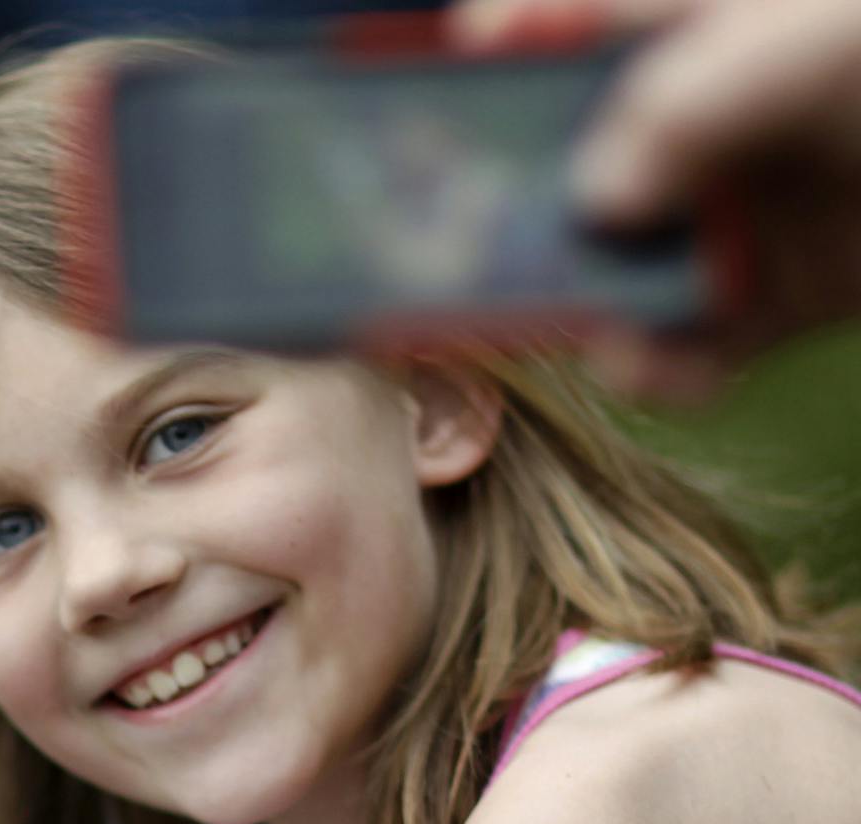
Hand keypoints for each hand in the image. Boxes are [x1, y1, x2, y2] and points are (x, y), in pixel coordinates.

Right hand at [453, 0, 860, 400]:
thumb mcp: (810, 45)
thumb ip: (693, 102)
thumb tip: (596, 201)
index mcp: (695, 24)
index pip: (565, 22)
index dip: (493, 45)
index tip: (433, 85)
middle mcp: (704, 118)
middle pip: (558, 160)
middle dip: (506, 213)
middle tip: (454, 254)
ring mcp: (735, 213)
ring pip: (610, 266)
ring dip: (579, 309)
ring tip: (590, 329)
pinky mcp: (773, 299)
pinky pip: (687, 346)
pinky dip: (664, 369)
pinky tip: (668, 366)